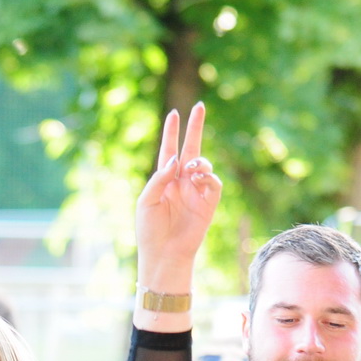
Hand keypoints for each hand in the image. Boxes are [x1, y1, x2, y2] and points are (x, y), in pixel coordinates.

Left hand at [135, 103, 221, 290]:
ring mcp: (196, 191)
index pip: (169, 150)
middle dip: (195, 128)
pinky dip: (207, 176)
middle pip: (190, 149)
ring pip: (203, 164)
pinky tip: (198, 179)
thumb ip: (159, 178)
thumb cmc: (149, 230)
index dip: (172, 132)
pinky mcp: (208, 203)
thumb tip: (176, 159)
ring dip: (199, 162)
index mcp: (164, 180)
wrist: (163, 254)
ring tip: (191, 169)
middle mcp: (180, 182)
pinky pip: (213, 182)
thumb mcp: (147, 202)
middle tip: (199, 106)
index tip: (175, 113)